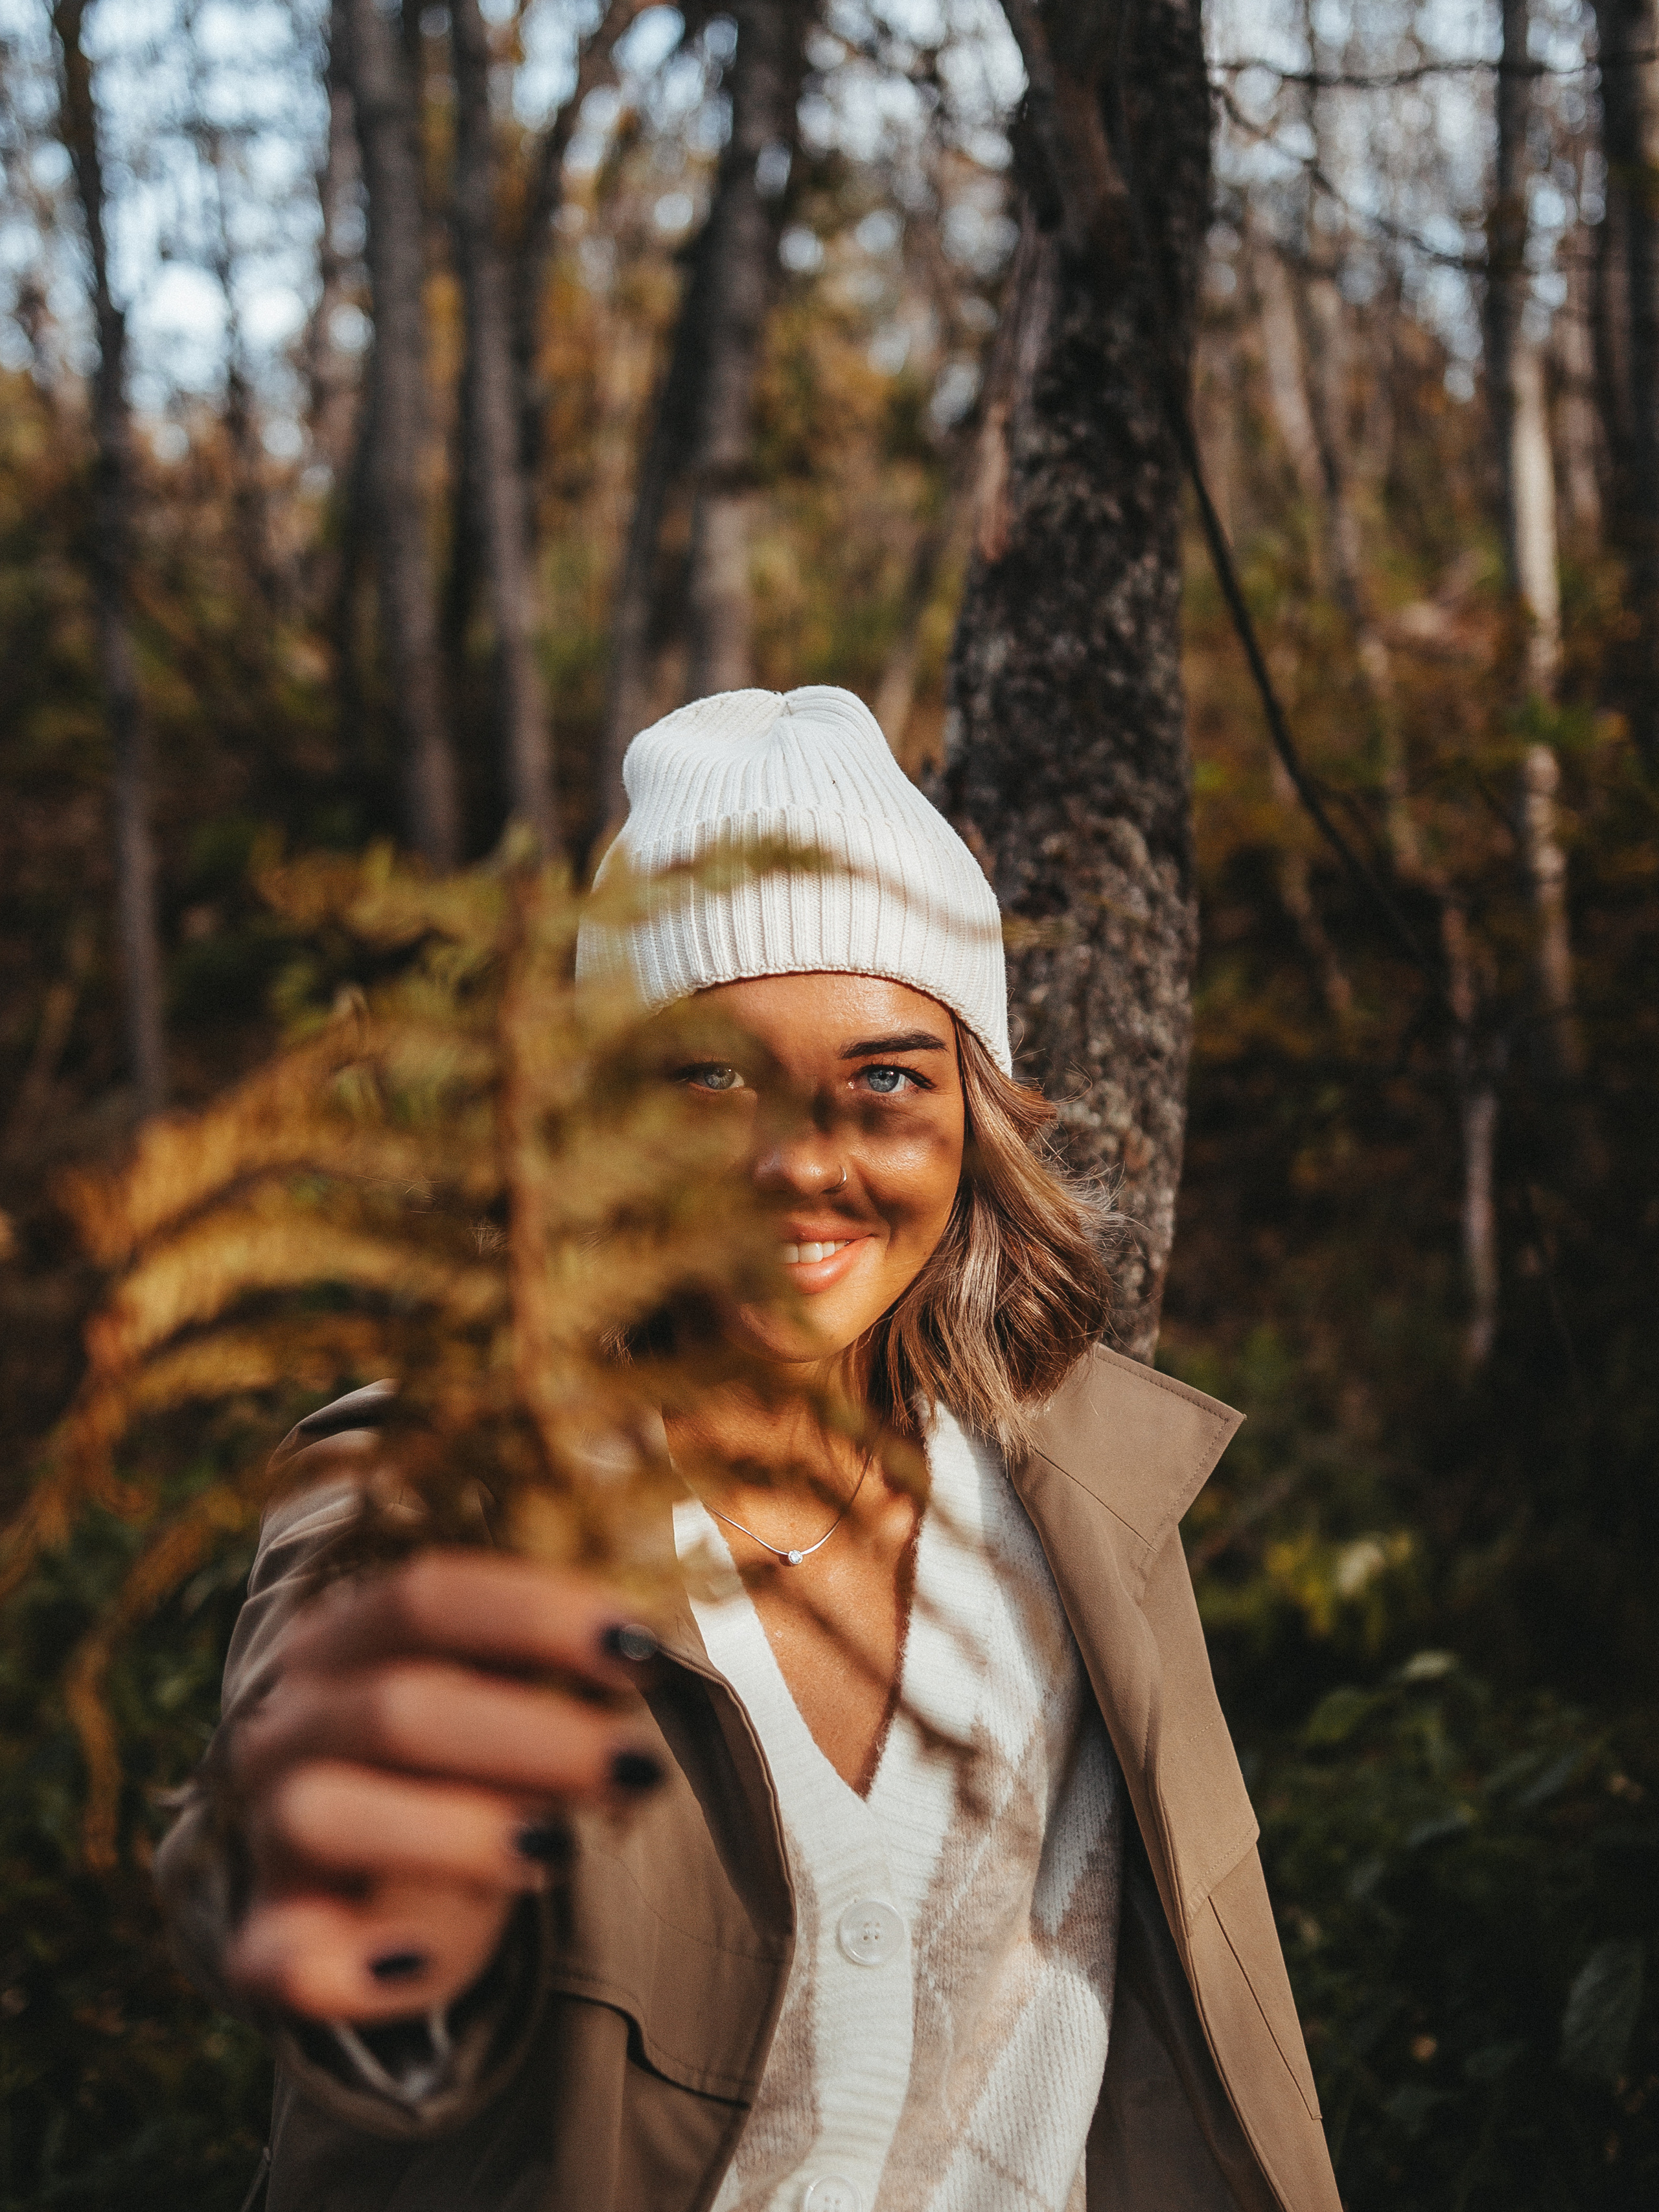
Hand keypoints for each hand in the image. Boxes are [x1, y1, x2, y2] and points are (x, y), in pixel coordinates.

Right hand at [223, 1549, 663, 2025]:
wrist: (388, 1884)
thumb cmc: (469, 1765)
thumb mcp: (508, 1696)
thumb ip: (562, 1660)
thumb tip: (660, 1643)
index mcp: (348, 1640)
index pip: (424, 1597)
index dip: (531, 1616)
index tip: (639, 1648)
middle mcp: (293, 1724)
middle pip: (394, 1708)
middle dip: (529, 1736)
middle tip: (638, 1766)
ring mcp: (271, 1832)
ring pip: (325, 1814)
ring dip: (448, 1830)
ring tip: (559, 1848)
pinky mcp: (270, 1939)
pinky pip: (277, 1958)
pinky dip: (341, 1967)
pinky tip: (417, 1965)